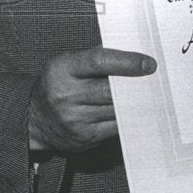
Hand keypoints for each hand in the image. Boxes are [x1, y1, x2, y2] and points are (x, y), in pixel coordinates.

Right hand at [28, 47, 155, 152]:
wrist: (35, 120)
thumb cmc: (60, 83)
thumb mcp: (70, 62)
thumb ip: (98, 57)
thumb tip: (136, 54)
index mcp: (63, 70)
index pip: (99, 62)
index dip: (128, 62)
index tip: (149, 64)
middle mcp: (66, 96)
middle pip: (111, 90)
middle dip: (137, 85)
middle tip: (158, 80)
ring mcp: (74, 120)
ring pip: (117, 109)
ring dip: (137, 102)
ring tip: (151, 93)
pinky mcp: (84, 138)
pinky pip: (116, 126)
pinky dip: (129, 118)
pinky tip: (137, 110)